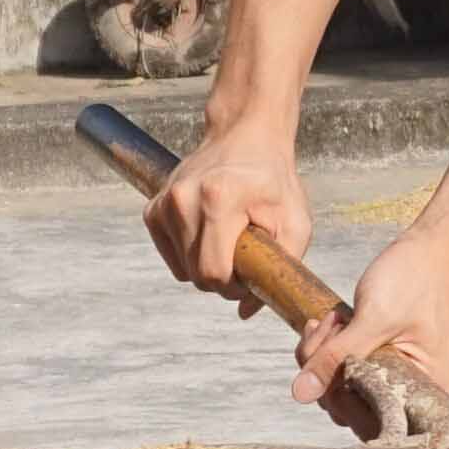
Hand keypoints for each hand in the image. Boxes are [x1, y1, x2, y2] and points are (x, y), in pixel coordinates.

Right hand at [150, 127, 309, 298]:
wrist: (246, 136)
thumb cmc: (273, 180)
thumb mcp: (295, 221)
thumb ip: (280, 269)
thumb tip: (245, 311)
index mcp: (218, 199)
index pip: (213, 273)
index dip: (234, 286)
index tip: (250, 273)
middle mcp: (183, 199)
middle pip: (196, 275)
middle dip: (222, 279)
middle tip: (244, 256)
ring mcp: (164, 203)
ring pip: (182, 270)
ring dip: (206, 265)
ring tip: (228, 237)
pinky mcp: (153, 209)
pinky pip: (171, 255)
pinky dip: (190, 255)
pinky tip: (209, 232)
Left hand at [298, 219, 448, 420]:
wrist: (437, 245)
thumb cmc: (419, 280)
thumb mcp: (375, 319)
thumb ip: (337, 357)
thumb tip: (301, 394)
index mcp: (424, 392)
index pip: (368, 421)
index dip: (337, 396)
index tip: (330, 356)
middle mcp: (412, 391)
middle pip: (349, 405)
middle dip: (328, 368)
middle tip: (330, 328)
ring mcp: (396, 374)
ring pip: (342, 384)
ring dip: (327, 352)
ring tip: (334, 319)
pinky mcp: (382, 357)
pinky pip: (347, 365)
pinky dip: (333, 344)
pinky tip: (335, 320)